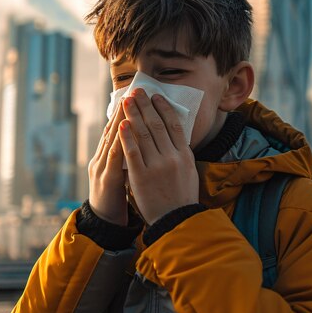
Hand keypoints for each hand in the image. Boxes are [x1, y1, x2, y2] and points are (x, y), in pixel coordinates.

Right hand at [88, 102, 127, 225]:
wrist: (104, 222)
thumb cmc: (115, 197)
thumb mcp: (122, 173)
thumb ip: (127, 156)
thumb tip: (139, 139)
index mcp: (106, 157)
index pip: (116, 130)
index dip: (123, 113)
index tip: (134, 96)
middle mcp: (102, 159)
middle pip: (112, 130)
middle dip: (123, 111)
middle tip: (132, 93)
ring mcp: (103, 169)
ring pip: (110, 140)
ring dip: (119, 121)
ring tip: (127, 105)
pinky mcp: (107, 181)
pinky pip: (114, 159)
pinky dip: (118, 143)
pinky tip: (123, 131)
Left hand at [118, 89, 198, 224]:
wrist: (175, 220)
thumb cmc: (182, 196)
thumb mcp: (189, 171)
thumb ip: (182, 153)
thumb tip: (176, 134)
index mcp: (184, 154)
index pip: (174, 125)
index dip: (163, 108)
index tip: (155, 96)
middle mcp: (172, 157)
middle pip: (157, 125)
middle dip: (145, 106)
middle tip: (137, 92)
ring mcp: (156, 166)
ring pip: (144, 134)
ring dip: (133, 115)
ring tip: (126, 102)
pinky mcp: (141, 176)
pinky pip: (132, 152)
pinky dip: (127, 137)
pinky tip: (121, 124)